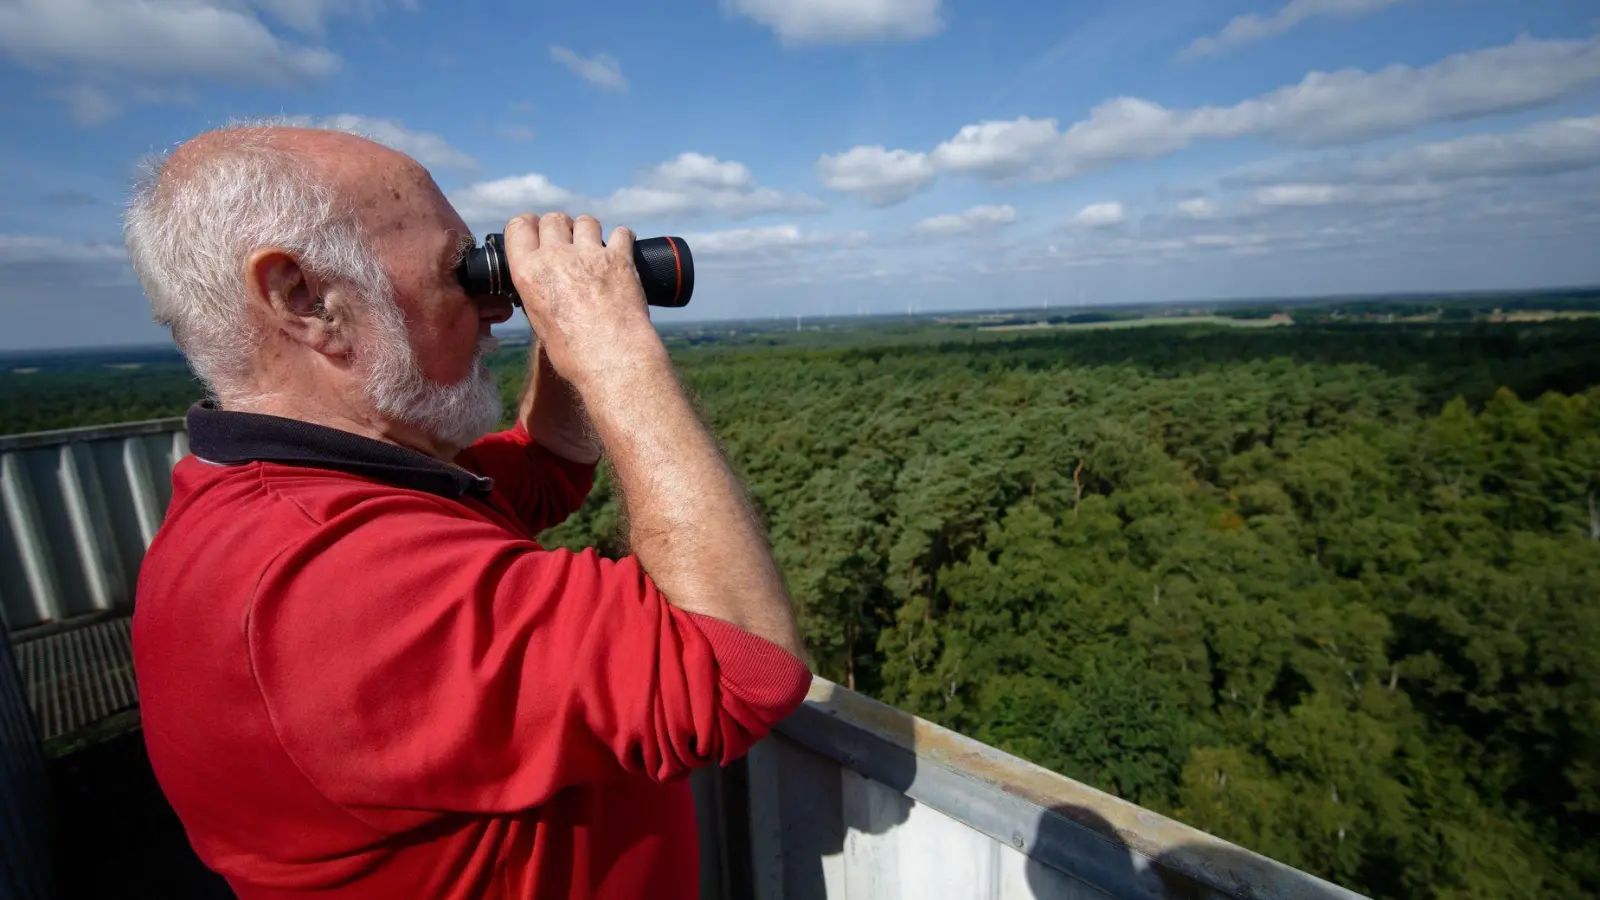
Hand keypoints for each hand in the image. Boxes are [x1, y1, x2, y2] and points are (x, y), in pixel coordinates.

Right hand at [502, 212, 661, 386]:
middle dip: (560, 227)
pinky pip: (620, 233)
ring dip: (588, 230)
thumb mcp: (540, 324)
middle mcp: (556, 257)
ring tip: (594, 246)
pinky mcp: (620, 259)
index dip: (528, 226)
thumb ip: (540, 295)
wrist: (612, 360)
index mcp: (529, 273)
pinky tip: (622, 248)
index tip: (536, 230)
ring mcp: (589, 255)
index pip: (518, 227)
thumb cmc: (575, 354)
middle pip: (553, 219)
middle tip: (568, 241)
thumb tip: (548, 291)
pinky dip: (622, 238)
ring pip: (585, 221)